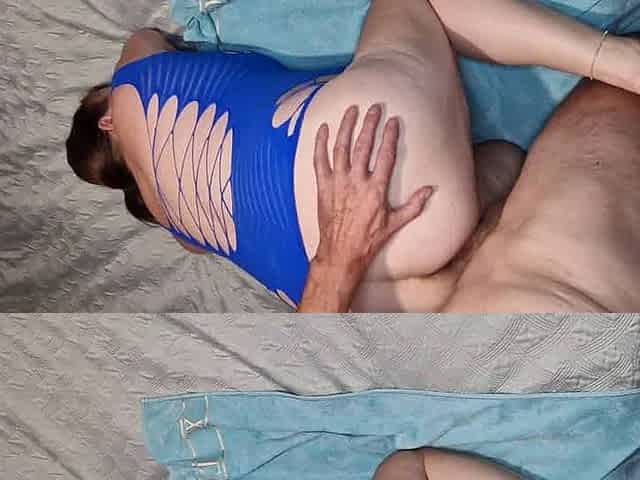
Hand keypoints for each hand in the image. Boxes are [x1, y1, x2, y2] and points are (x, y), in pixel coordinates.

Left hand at [297, 104, 432, 312]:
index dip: (390, 135)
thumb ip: (414, 205)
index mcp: (376, 189)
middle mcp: (357, 182)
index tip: (393, 120)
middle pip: (363, 145)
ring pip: (341, 148)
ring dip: (346, 126)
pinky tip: (323, 128)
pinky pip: (319, 160)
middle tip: (374, 107)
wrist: (341, 253)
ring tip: (352, 110)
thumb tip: (431, 190)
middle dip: (369, 124)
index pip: (386, 155)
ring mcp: (338, 183)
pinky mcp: (323, 187)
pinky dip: (320, 143)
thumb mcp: (395, 223)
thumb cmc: (369, 240)